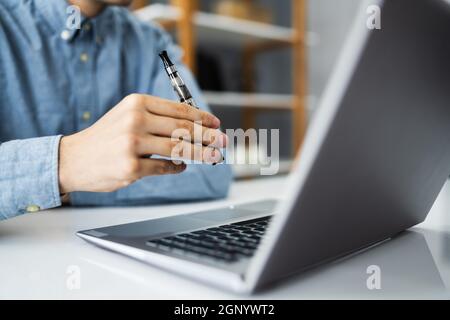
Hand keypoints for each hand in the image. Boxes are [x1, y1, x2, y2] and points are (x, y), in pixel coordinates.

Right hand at [58, 94, 226, 193]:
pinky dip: (176, 167)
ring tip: (214, 155)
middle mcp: (135, 120)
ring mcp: (133, 144)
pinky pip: (164, 167)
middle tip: (223, 141)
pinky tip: (182, 166)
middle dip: (208, 136)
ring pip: (178, 148)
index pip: (179, 110)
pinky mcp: (131, 167)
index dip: (202, 117)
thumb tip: (193, 124)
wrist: (74, 158)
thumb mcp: (127, 115)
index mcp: (137, 103)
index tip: (216, 123)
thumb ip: (157, 117)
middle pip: (183, 128)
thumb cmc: (106, 137)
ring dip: (201, 153)